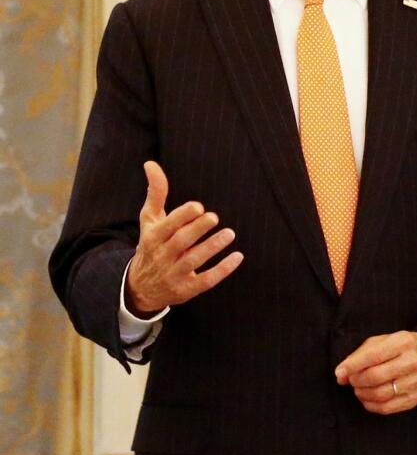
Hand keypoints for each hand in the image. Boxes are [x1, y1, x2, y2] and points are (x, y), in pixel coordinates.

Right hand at [125, 161, 243, 316]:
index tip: (199, 207)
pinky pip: (206, 281)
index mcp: (152, 238)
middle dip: (197, 229)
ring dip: (212, 247)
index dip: (182, 216)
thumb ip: (156, 193)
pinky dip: (222, 270)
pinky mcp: (186, 290)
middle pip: (180, 242)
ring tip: (229, 233)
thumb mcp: (150, 221)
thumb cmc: (151, 245)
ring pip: (193, 261)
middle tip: (214, 217)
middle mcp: (161, 257)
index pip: (167, 226)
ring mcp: (173, 275)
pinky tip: (238, 256)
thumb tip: (151, 163)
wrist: (140, 288)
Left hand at [334, 331, 416, 413]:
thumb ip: (361, 355)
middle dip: (357, 380)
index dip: (353, 366)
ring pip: (380, 394)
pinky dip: (371, 405)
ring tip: (359, 388)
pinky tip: (368, 398)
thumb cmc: (403, 348)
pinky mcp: (415, 398)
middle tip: (352, 380)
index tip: (340, 372)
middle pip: (375, 377)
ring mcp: (416, 381)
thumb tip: (341, 374)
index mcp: (404, 342)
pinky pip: (387, 408)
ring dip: (362, 394)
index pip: (374, 356)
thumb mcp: (384, 341)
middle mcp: (413, 361)